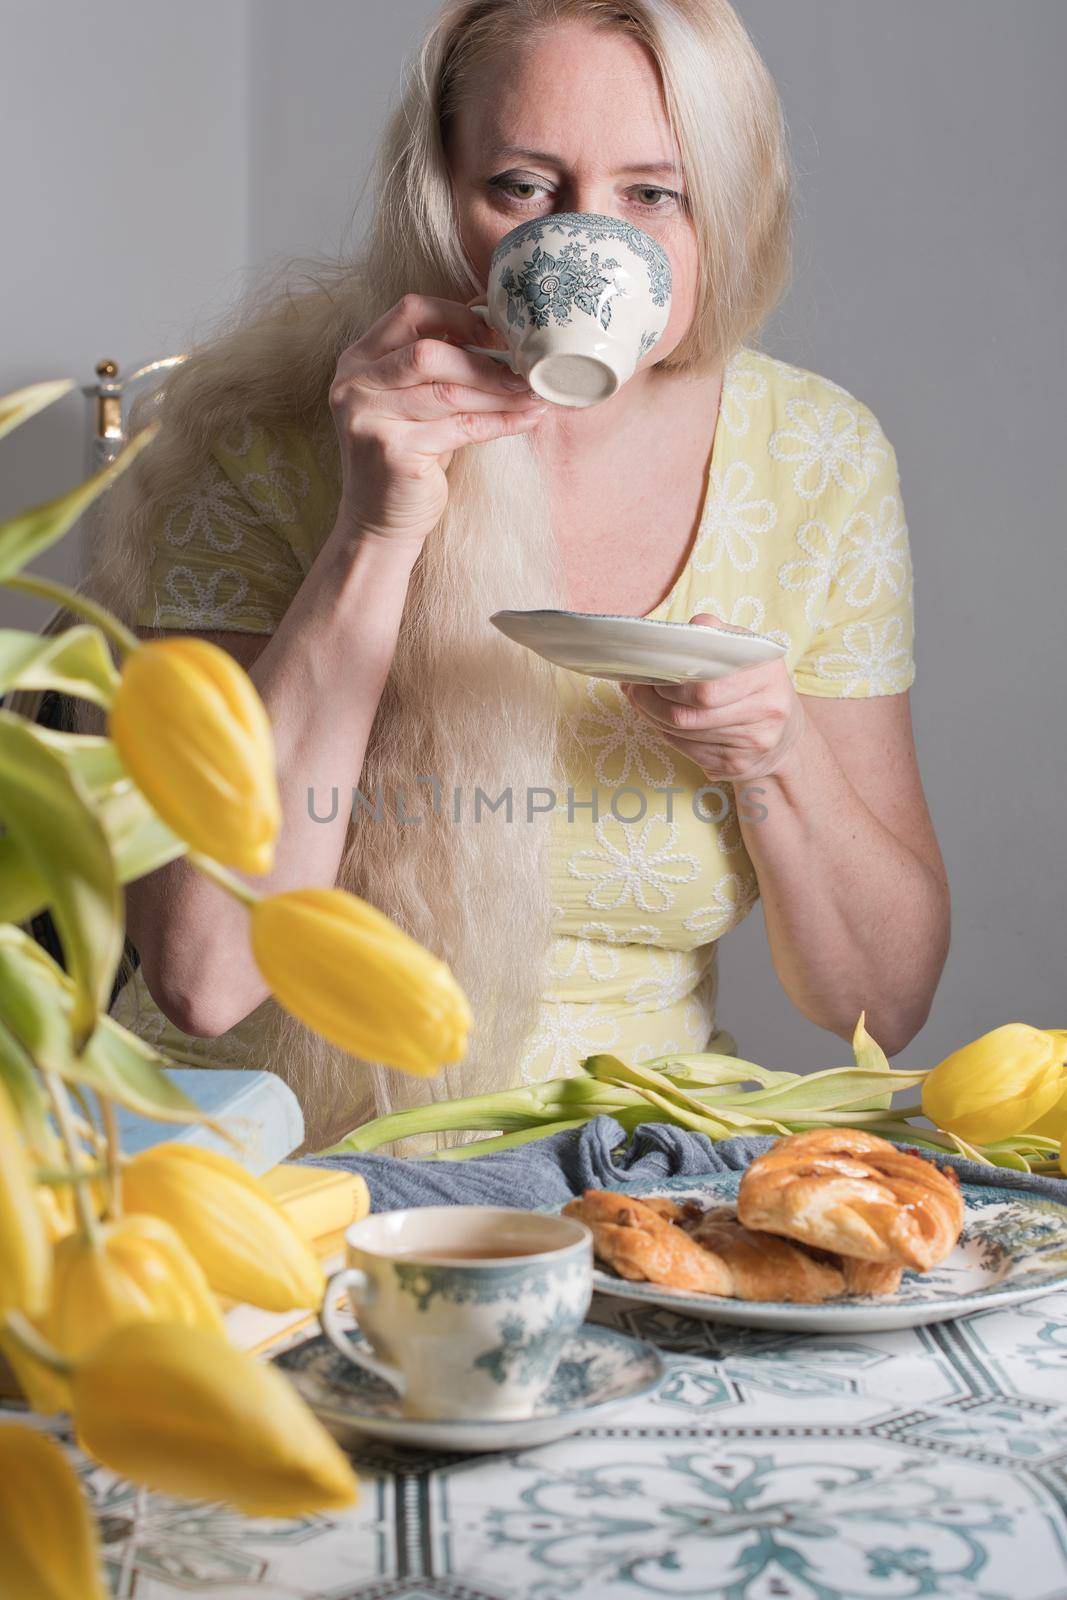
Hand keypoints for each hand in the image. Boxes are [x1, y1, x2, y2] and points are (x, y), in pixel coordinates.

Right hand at [328, 293, 546, 549]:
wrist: (379, 521)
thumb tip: (500, 329)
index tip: (499, 333)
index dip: (460, 316)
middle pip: (429, 353)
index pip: (411, 312)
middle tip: (526, 368)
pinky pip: (461, 428)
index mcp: (360, 359)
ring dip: (499, 393)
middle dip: (484, 360)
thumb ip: (440, 366)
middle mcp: (356, 384)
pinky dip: (499, 422)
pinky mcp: (394, 451)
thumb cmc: (407, 456)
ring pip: (448, 392)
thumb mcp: (414, 401)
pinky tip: (526, 419)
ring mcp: (370, 418)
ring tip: (535, 394)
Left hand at [620, 613, 805, 782]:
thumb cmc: (754, 683)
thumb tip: (674, 634)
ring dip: (654, 719)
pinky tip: (663, 723)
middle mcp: (767, 711)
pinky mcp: (738, 767)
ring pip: (683, 735)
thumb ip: (713, 634)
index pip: (705, 689)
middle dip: (652, 703)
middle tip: (635, 690)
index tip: (650, 674)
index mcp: (767, 673)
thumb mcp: (745, 649)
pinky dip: (668, 736)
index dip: (669, 685)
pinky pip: (689, 752)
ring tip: (643, 703)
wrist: (785, 735)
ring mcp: (754, 743)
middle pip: (689, 716)